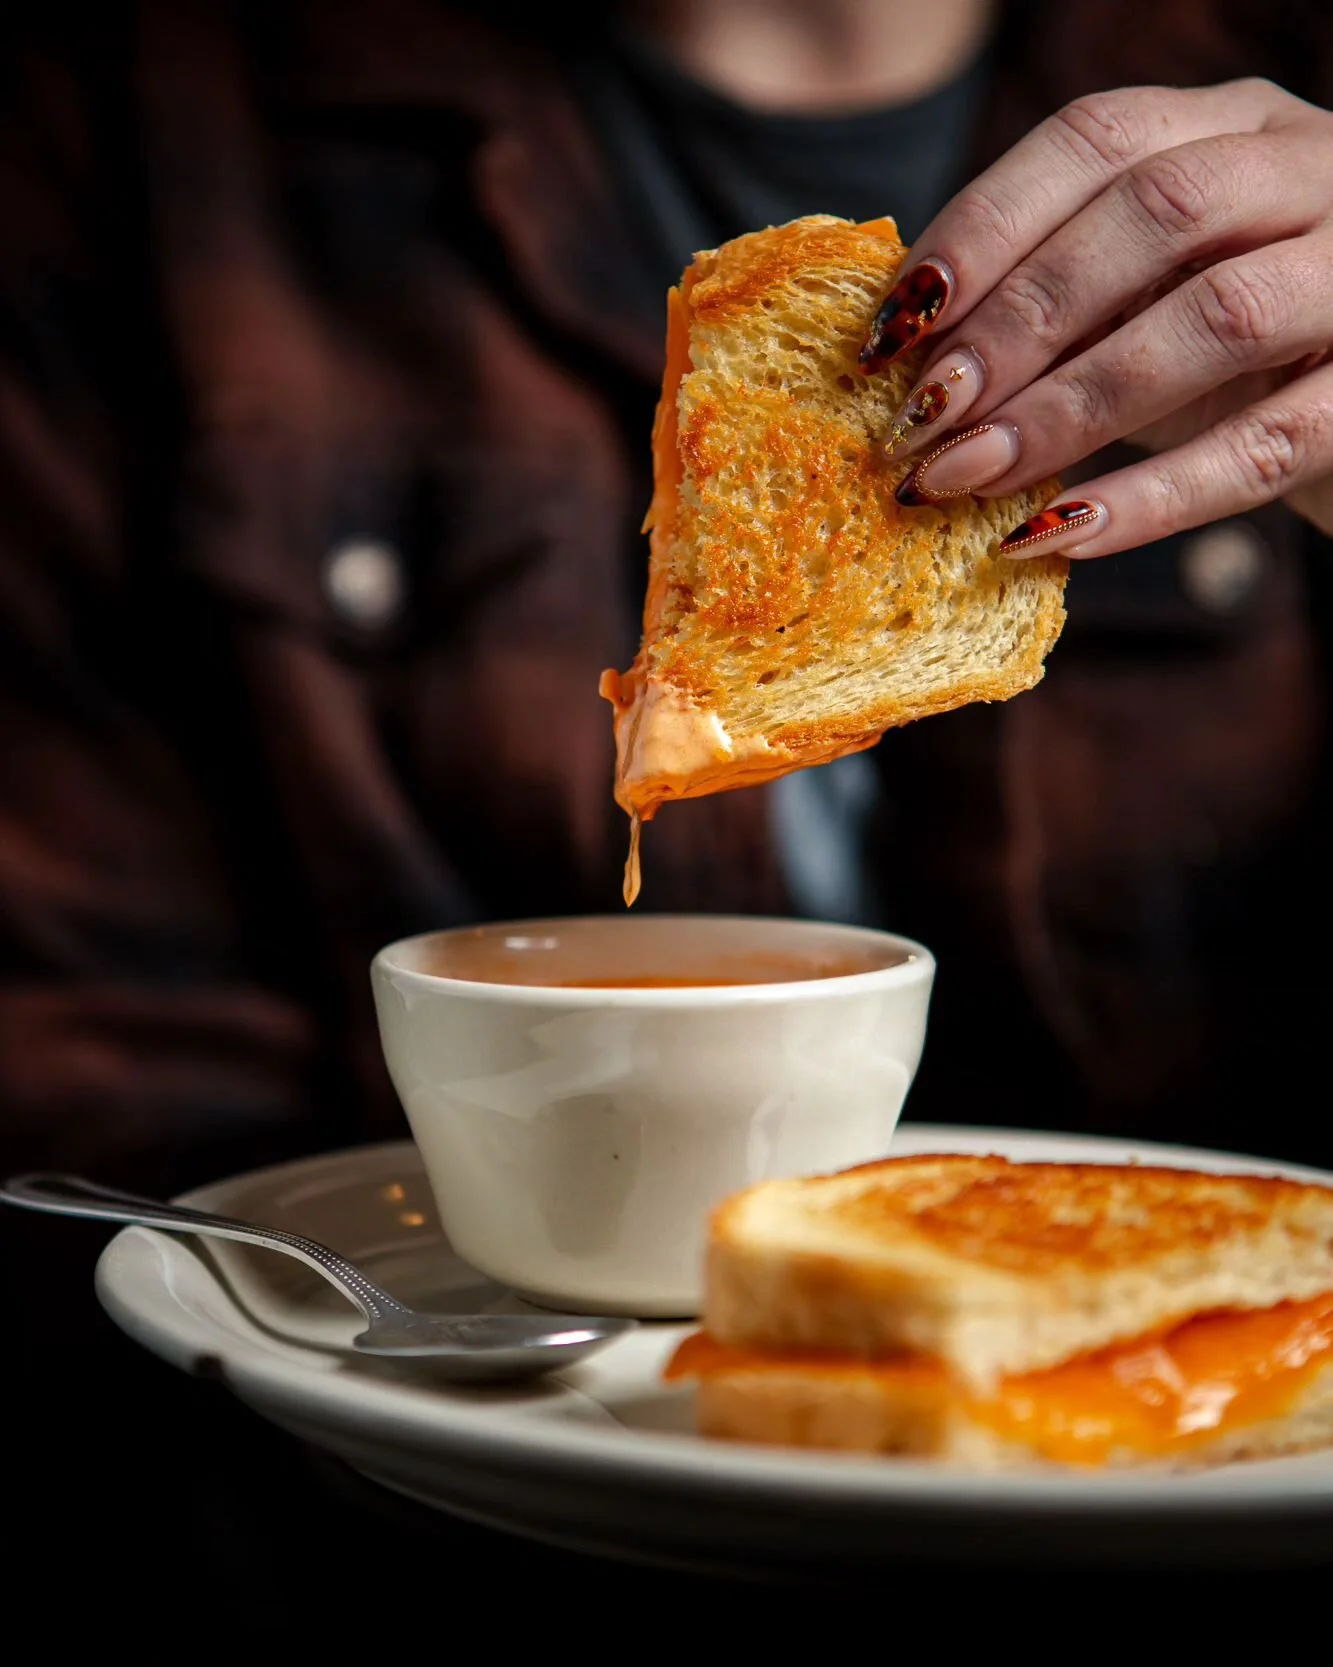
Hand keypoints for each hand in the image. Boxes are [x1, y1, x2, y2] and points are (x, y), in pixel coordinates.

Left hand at [859, 79, 1332, 556]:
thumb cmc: (1240, 352)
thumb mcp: (1150, 293)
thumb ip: (1061, 295)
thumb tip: (908, 359)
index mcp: (1232, 125)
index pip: (1094, 140)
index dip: (983, 230)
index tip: (894, 331)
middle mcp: (1311, 169)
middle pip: (1153, 215)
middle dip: (1017, 322)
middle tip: (923, 420)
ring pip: (1218, 319)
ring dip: (1071, 406)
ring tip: (971, 478)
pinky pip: (1271, 445)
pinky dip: (1158, 496)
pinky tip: (1065, 536)